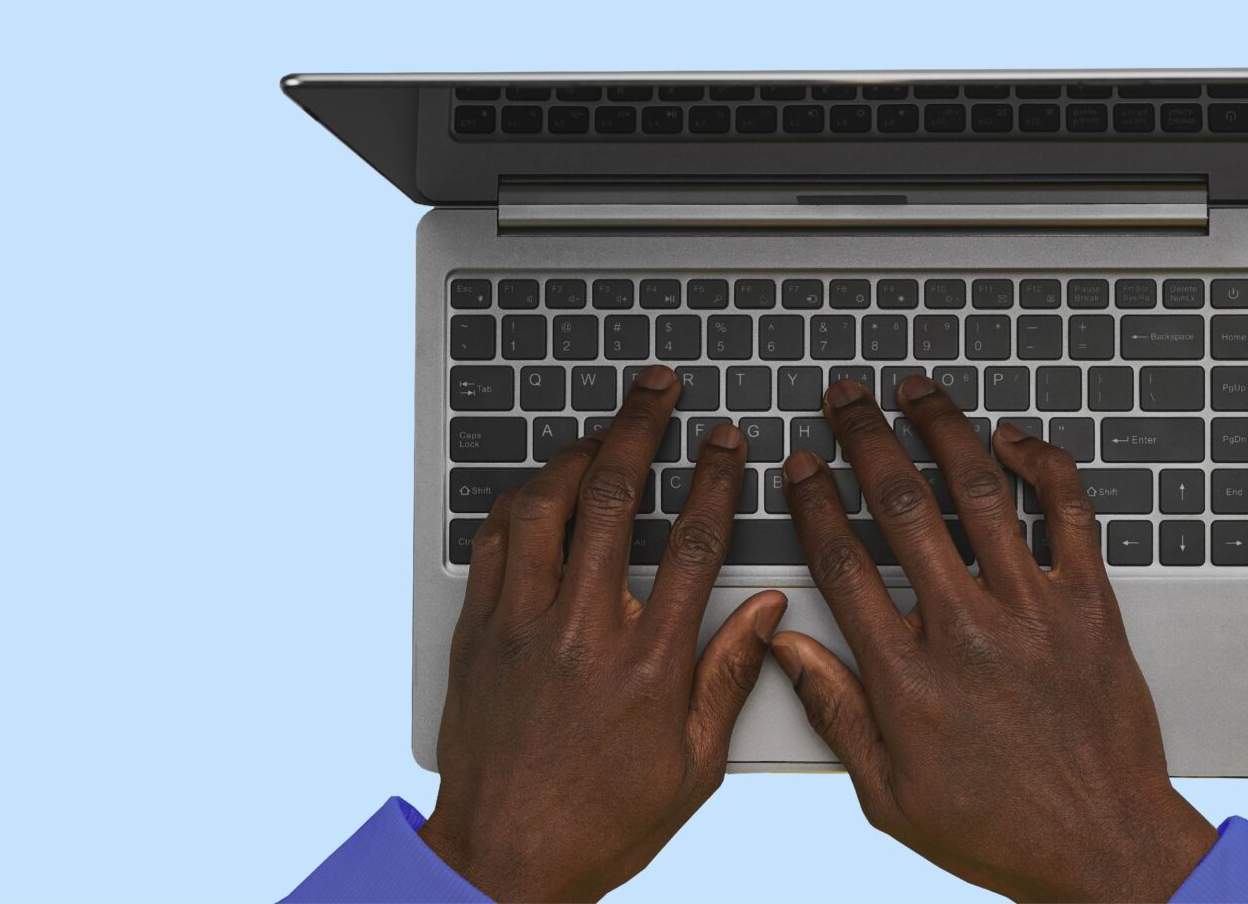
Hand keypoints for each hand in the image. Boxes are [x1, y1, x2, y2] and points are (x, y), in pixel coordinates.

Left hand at [423, 364, 784, 902]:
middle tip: (658, 389)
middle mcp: (581, 632)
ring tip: (603, 428)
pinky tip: (541, 489)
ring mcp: (521, 627)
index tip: (727, 443)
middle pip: (612, 498)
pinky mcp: (479, 633)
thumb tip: (768, 612)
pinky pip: (494, 543)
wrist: (501, 861)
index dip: (716, 478)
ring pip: (543, 506)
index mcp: (647, 665)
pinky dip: (521, 502)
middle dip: (641, 427)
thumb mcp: (693, 766)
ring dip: (576, 453)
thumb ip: (730, 677)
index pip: (693, 542)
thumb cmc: (599, 824)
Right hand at [770, 375, 1218, 902]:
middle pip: (901, 506)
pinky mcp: (1089, 606)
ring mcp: (1033, 610)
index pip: (841, 561)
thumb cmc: (1000, 829)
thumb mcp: (889, 795)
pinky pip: (1068, 513)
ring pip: (979, 491)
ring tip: (916, 391)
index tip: (800, 465)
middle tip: (845, 398)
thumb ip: (835, 713)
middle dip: (864, 437)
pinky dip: (1043, 464)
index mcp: (907, 676)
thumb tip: (787, 646)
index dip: (812, 500)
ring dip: (942, 427)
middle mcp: (966, 629)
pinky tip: (1015, 437)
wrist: (1105, 848)